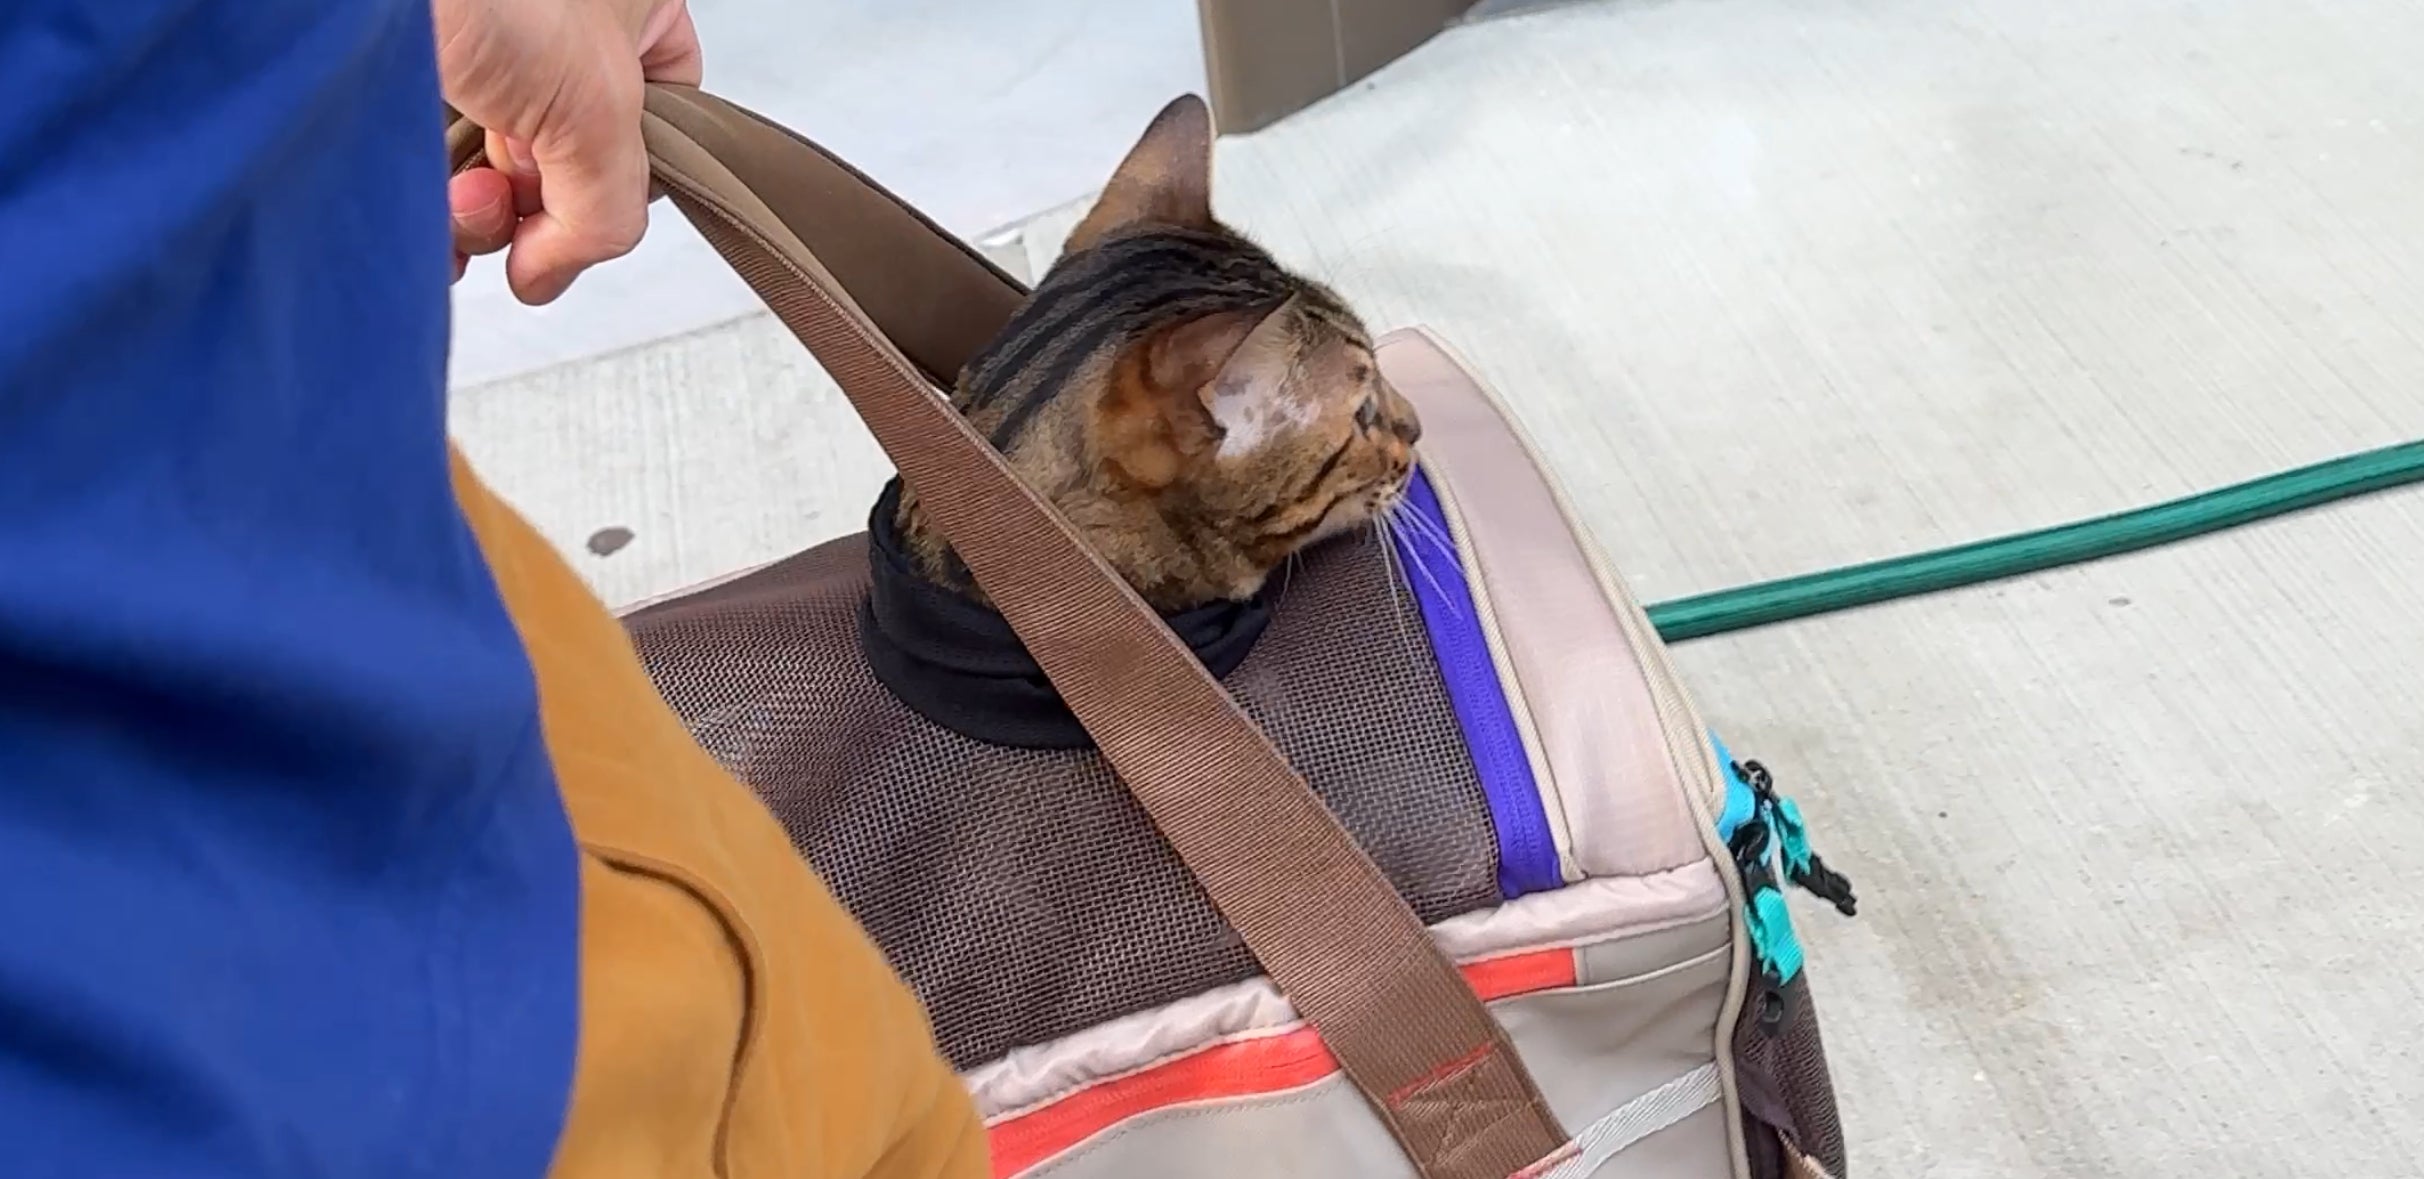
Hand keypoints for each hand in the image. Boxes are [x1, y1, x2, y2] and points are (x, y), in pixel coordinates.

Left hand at [437, 0, 702, 303]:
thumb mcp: (595, 104)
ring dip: (473, 215)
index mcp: (631, 10)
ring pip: (493, 176)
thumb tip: (550, 272)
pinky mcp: (407, 84)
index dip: (625, 187)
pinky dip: (422, 206)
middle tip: (506, 199)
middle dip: (533, 208)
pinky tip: (413, 199)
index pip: (661, 125)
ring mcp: (480, 57)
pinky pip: (427, 170)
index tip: (584, 216)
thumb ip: (606, 210)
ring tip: (454, 192)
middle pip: (568, 164)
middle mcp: (555, 33)